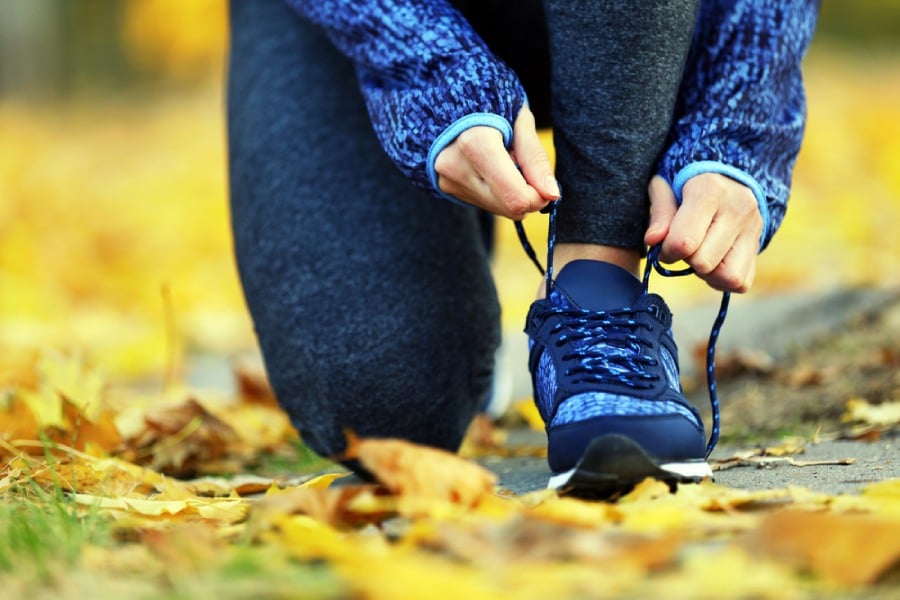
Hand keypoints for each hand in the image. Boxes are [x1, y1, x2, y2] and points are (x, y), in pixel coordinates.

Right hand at [433, 104, 559, 219]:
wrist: (449, 95)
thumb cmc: (491, 101)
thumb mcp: (520, 120)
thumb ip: (535, 158)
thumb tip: (551, 194)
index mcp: (475, 143)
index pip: (517, 198)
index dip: (539, 195)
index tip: (541, 177)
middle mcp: (456, 167)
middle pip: (509, 208)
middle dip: (527, 195)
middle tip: (523, 166)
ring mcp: (448, 180)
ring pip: (499, 209)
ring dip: (511, 192)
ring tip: (502, 161)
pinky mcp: (445, 187)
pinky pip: (485, 203)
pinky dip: (496, 190)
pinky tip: (489, 167)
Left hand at [645, 173, 762, 292]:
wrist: (726, 178)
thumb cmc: (685, 186)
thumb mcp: (664, 187)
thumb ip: (659, 213)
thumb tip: (653, 240)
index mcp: (710, 190)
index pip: (684, 242)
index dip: (667, 251)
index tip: (664, 244)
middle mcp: (739, 208)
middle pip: (703, 262)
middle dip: (686, 260)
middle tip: (684, 247)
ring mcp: (754, 228)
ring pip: (727, 276)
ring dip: (706, 273)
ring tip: (699, 254)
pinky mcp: (759, 246)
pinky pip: (740, 282)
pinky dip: (722, 280)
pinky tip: (713, 262)